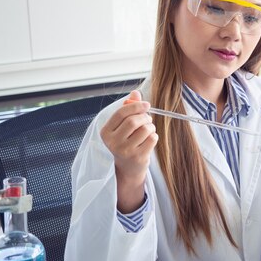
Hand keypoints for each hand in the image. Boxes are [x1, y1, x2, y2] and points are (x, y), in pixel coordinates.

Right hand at [100, 91, 157, 212]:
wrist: (128, 168)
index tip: (147, 104)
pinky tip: (149, 140)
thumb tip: (135, 93)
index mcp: (106, 131)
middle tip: (147, 120)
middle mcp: (113, 142)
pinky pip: (152, 139)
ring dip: (151, 127)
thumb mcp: (123, 126)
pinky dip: (154, 136)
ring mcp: (125, 151)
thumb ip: (129, 109)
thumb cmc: (126, 142)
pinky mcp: (138, 157)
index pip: (121, 113)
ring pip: (145, 129)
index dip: (136, 105)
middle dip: (145, 117)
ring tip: (148, 131)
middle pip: (134, 121)